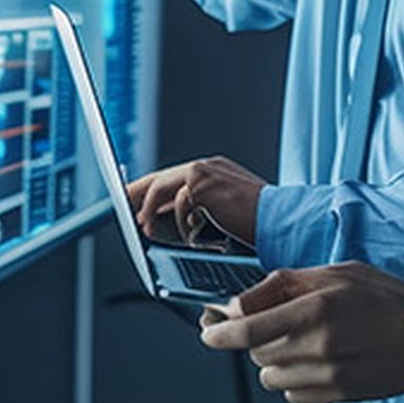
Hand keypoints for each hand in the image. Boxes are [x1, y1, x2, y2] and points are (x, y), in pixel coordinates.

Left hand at [125, 156, 268, 247]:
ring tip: (145, 229)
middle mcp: (207, 166)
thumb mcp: (222, 214)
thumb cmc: (258, 224)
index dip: (151, 188)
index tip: (133, 197)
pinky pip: (176, 204)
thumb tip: (163, 220)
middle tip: (122, 206)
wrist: (281, 221)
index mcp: (213, 171)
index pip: (173, 177)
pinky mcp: (201, 184)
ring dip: (151, 213)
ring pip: (162, 190)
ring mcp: (204, 172)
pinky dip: (179, 223)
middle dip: (137, 193)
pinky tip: (188, 235)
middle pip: (159, 178)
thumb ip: (195, 210)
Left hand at [197, 263, 403, 402]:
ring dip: (272, 359)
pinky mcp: (335, 397)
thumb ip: (287, 283)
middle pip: (254, 352)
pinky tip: (314, 360)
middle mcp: (318, 345)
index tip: (209, 330)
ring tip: (299, 341)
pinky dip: (292, 379)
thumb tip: (243, 300)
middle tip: (269, 324)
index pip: (248, 329)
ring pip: (269, 375)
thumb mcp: (338, 273)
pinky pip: (291, 393)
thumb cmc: (388, 301)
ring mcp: (327, 376)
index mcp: (316, 308)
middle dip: (251, 338)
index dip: (219, 332)